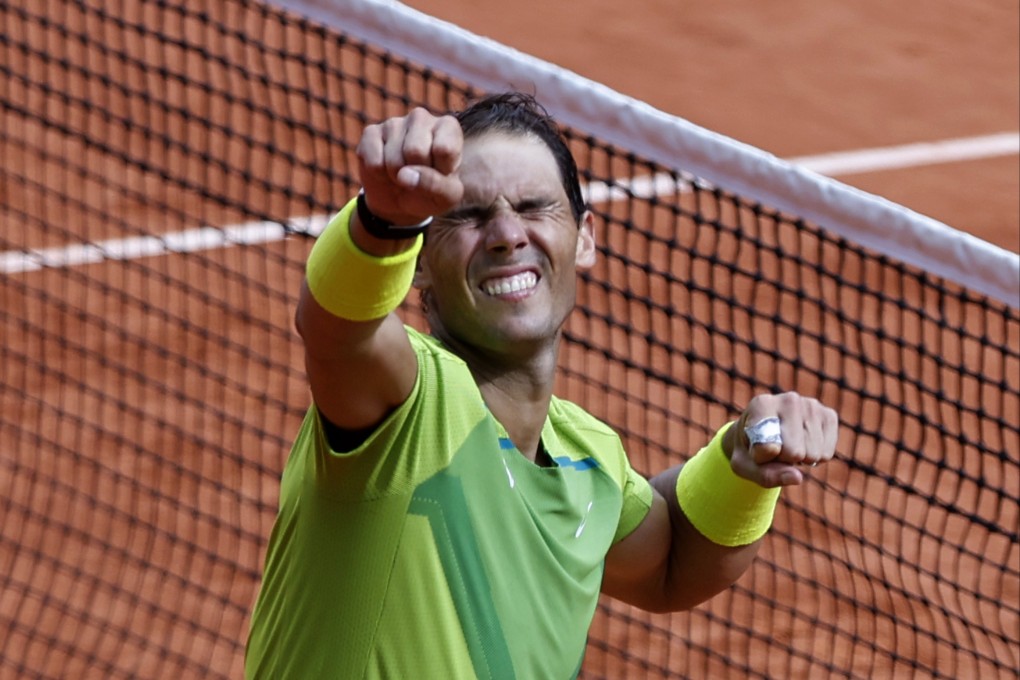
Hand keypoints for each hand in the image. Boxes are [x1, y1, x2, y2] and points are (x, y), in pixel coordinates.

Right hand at [356, 107, 464, 225]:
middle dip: (416, 173)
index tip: (442, 173)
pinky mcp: (370, 133)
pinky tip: (385, 170)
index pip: (444, 149)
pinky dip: (379, 175)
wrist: (401, 198)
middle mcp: (420, 117)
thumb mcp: (446, 196)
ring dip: (397, 177)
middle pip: (416, 151)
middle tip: (418, 175)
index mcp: (448, 126)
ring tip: (403, 174)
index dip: (441, 171)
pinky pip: (374, 161)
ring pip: (394, 158)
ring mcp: (394, 123)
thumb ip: (436, 185)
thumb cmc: (432, 192)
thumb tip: (405, 175)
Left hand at [723, 392, 838, 487]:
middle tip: (775, 448)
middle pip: (795, 453)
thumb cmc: (750, 448)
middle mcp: (789, 399)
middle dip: (783, 459)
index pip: (769, 447)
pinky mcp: (829, 415)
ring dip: (800, 459)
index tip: (754, 447)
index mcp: (761, 405)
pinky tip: (803, 444)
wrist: (762, 432)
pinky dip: (815, 457)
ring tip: (787, 445)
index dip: (761, 458)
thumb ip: (766, 475)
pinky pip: (826, 454)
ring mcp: (812, 405)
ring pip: (813, 455)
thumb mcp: (745, 465)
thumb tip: (797, 478)